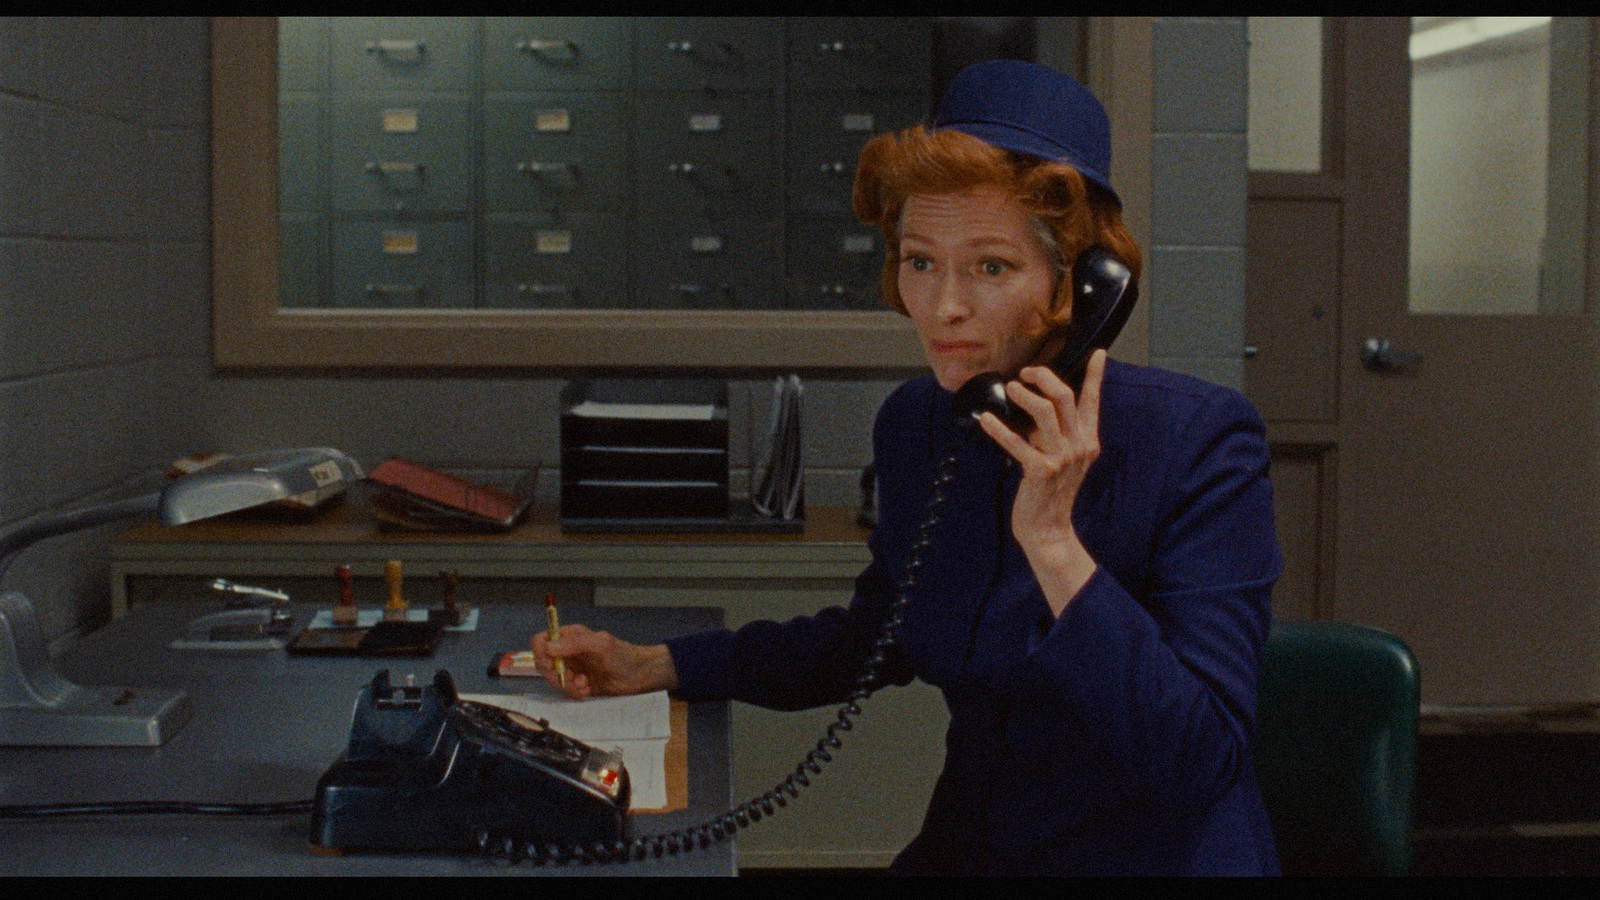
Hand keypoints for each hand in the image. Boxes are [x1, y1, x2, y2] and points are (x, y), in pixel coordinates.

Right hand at [531, 623, 678, 699]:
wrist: (639, 676)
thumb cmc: (621, 655)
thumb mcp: (600, 644)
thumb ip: (574, 643)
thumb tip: (547, 647)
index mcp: (569, 637)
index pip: (541, 641)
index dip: (540, 652)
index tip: (550, 663)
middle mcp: (567, 653)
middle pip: (543, 664)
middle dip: (554, 673)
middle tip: (570, 676)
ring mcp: (571, 670)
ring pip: (553, 680)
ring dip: (567, 685)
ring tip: (584, 683)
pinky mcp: (578, 686)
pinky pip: (565, 692)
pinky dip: (575, 692)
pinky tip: (588, 689)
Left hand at [977, 348, 1104, 613]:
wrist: (1049, 530)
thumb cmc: (1051, 492)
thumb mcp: (1062, 459)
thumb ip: (1055, 434)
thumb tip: (1037, 407)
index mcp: (1087, 441)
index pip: (1092, 402)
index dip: (1095, 376)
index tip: (1097, 354)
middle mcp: (1079, 447)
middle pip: (1065, 397)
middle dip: (1043, 377)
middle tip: (1026, 373)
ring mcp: (1061, 459)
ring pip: (1045, 412)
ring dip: (1024, 395)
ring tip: (1010, 389)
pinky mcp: (1040, 472)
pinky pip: (1016, 442)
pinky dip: (998, 428)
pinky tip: (985, 419)